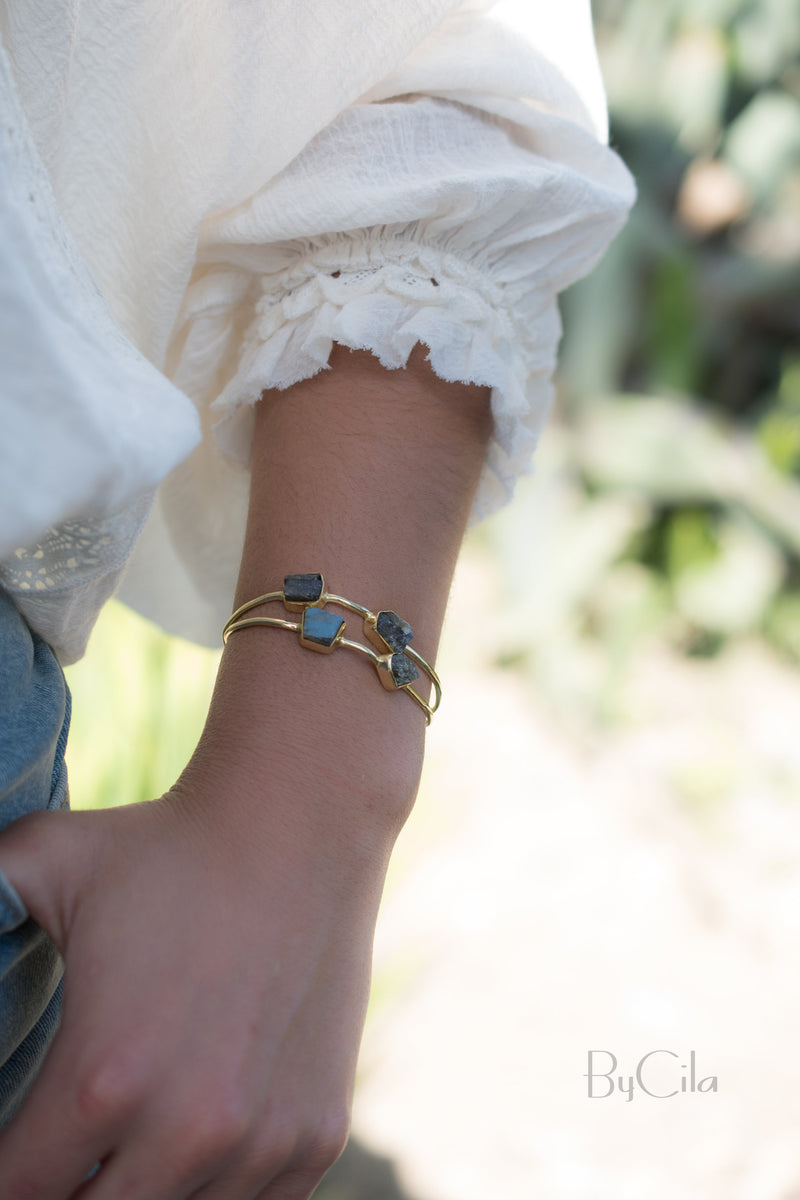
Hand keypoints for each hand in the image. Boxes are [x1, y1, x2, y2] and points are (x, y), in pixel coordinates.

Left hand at [0, 780, 386, 1198]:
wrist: (298, 824)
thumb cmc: (163, 845)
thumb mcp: (39, 860)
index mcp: (102, 1077)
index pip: (13, 1194)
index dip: (1, 1175)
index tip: (11, 1145)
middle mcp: (189, 1129)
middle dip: (59, 1188)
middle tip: (57, 1147)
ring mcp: (261, 1142)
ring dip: (135, 1192)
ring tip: (121, 1142)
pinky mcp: (316, 1135)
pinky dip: (210, 1194)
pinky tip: (187, 1149)